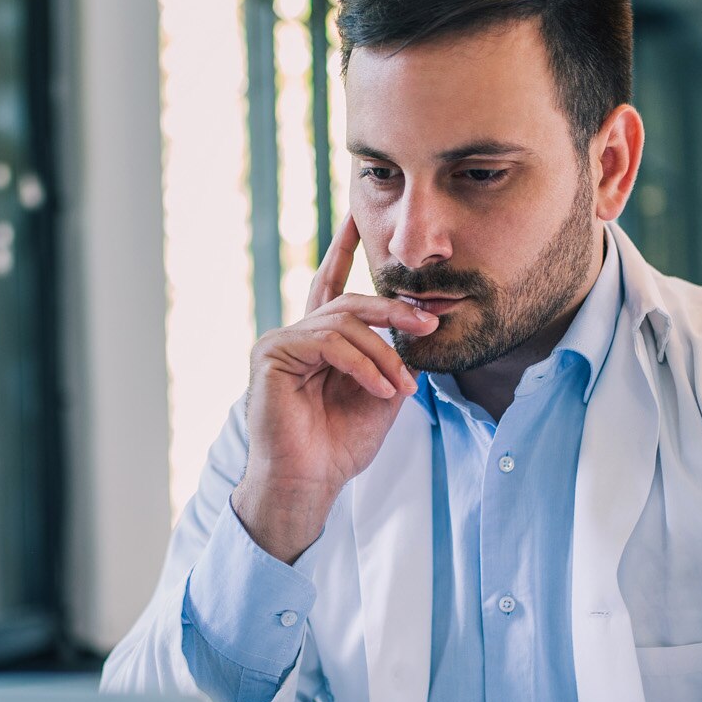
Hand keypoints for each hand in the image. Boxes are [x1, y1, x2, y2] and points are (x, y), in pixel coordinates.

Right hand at [233, 215, 438, 562]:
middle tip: (430, 322)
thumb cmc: (339, 446)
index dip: (343, 250)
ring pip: (344, 322)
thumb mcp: (381, 395)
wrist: (310, 482)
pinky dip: (362, 364)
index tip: (356, 218)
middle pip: (351, 303)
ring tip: (401, 387)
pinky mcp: (271, 354)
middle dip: (395, 310)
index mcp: (320, 341)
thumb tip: (417, 331)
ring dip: (383, 354)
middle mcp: (297, 334)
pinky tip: (380, 390)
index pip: (334, 287)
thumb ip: (392, 359)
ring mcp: (281, 341)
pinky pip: (328, 342)